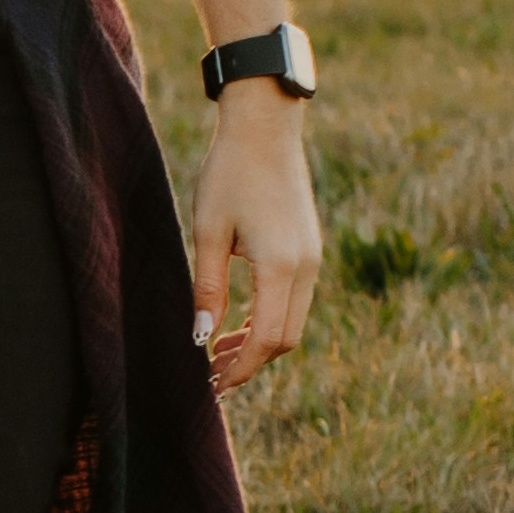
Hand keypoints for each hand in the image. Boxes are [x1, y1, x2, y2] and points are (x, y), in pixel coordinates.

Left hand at [189, 95, 319, 397]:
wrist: (266, 126)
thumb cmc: (229, 173)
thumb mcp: (208, 232)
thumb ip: (207, 290)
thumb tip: (201, 340)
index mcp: (282, 266)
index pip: (267, 340)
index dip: (240, 369)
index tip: (212, 386)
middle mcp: (306, 267)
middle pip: (285, 339)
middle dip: (250, 363)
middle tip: (212, 374)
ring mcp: (313, 258)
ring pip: (292, 322)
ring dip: (259, 342)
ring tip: (220, 350)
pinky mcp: (309, 249)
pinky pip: (294, 301)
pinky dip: (269, 319)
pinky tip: (238, 322)